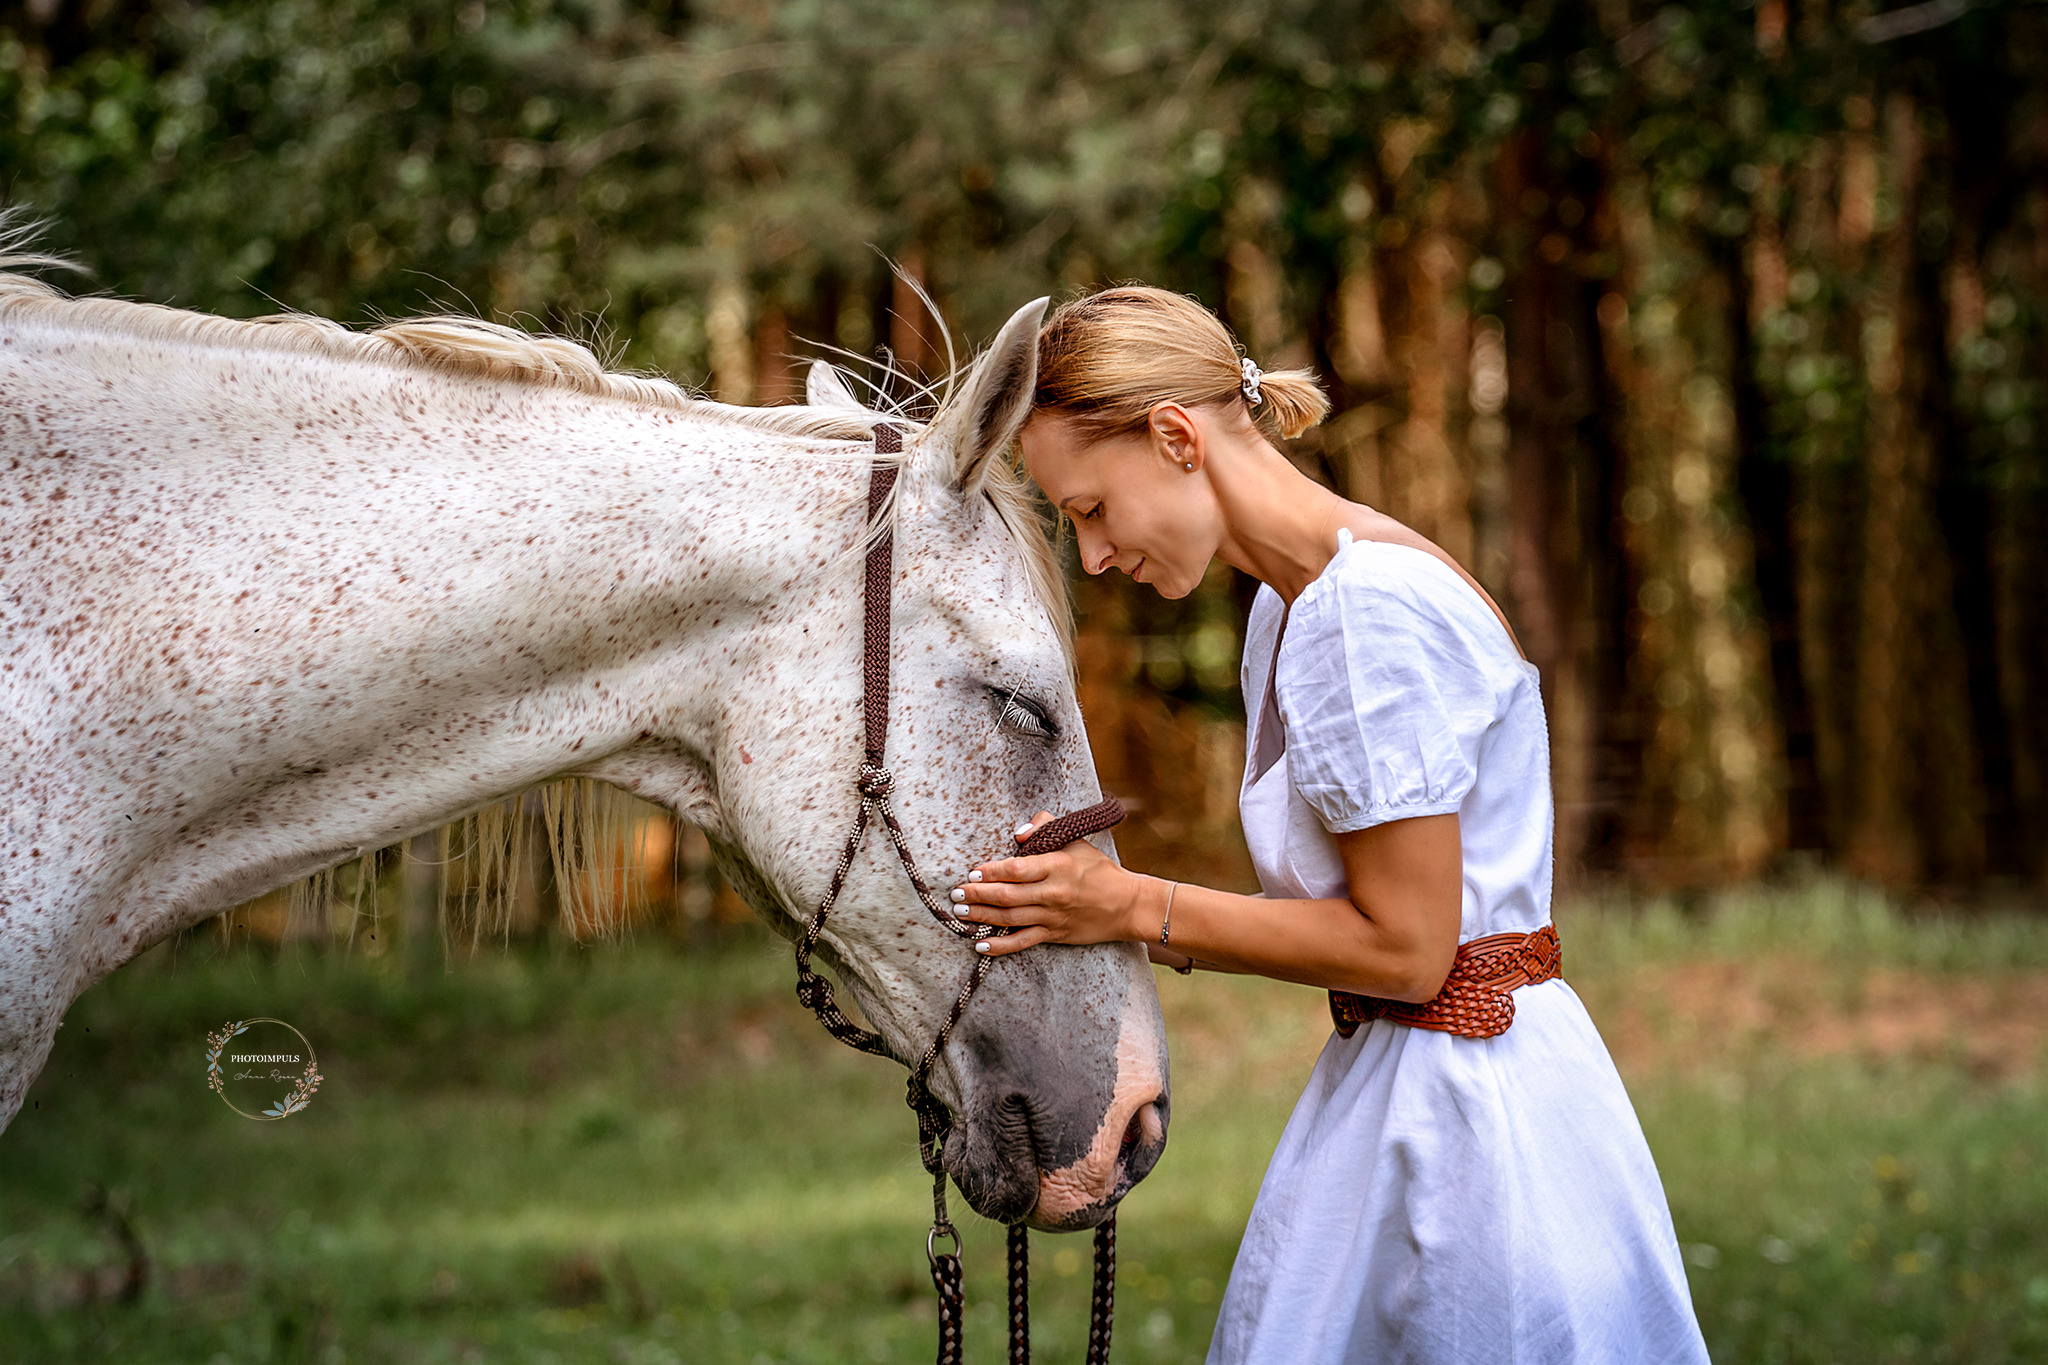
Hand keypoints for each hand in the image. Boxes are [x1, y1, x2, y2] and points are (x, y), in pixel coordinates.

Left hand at [948, 811, 1152, 956]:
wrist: (1127, 904)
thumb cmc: (1098, 869)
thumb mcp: (1076, 841)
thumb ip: (1046, 827)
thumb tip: (1018, 832)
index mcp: (1057, 865)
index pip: (1016, 868)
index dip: (991, 871)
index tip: (972, 871)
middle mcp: (1053, 892)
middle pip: (1007, 895)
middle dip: (977, 894)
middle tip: (955, 893)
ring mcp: (1053, 916)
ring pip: (1009, 918)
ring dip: (981, 915)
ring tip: (959, 911)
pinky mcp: (1054, 934)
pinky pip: (1022, 941)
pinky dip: (999, 945)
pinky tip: (979, 944)